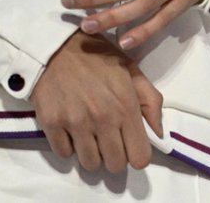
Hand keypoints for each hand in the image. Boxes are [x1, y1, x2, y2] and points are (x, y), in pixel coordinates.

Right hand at [31, 31, 161, 172]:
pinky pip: (64, 154)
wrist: (58, 44)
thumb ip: (150, 100)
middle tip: (109, 138)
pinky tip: (71, 128)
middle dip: (115, 155)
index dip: (137, 153)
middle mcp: (102, 118)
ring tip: (90, 132)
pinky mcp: (51, 124)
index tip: (130, 142)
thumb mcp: (131, 69)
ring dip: (92, 152)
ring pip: (90, 164)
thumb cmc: (99, 55)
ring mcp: (75, 123)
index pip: (140, 157)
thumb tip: (158, 133)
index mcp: (126, 105)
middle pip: (115, 166)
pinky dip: (69, 145)